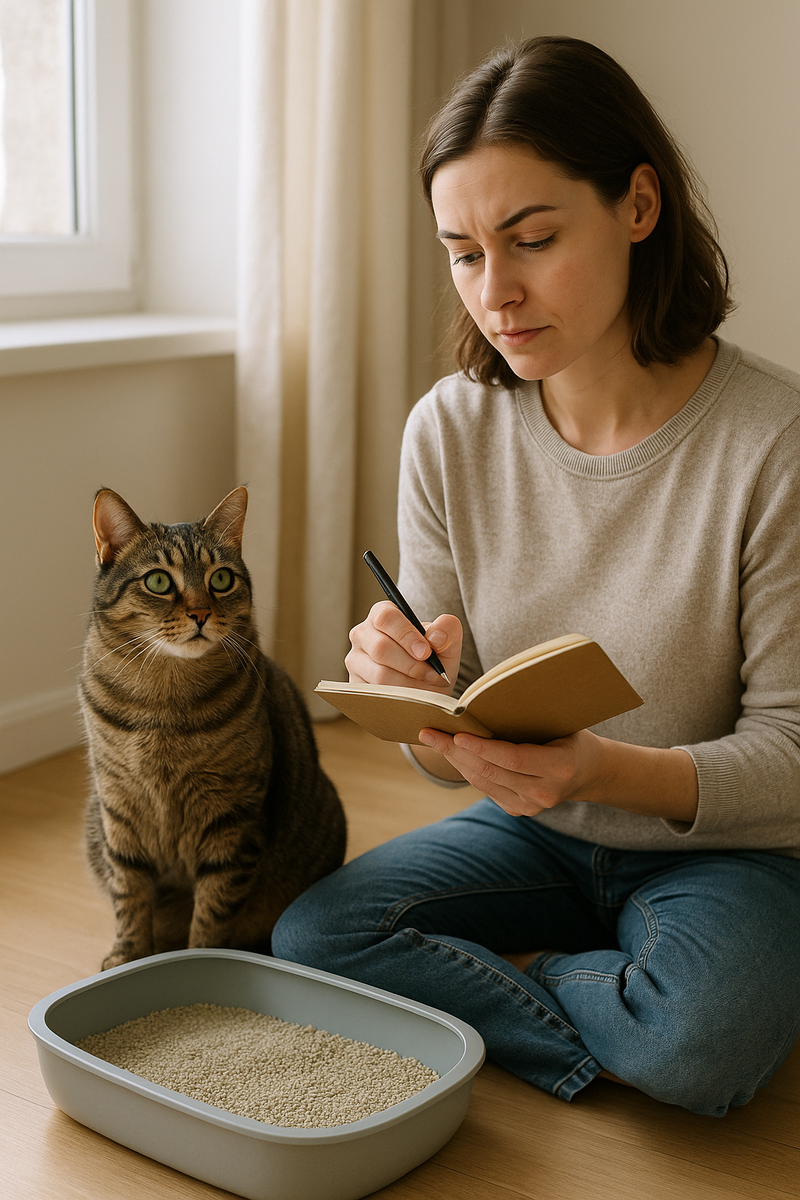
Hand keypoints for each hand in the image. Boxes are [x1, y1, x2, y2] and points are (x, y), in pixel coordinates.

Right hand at [346, 602, 461, 693]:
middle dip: (411, 664)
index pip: (386, 617)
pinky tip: (411, 695)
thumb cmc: (435, 661)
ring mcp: (355, 660)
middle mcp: (363, 634)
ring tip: (424, 685)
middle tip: (432, 674)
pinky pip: (376, 693)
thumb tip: (435, 636)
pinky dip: (399, 696)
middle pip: (380, 647)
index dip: (406, 635)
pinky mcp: (355, 684)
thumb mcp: (448, 644)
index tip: (426, 652)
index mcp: (382, 615)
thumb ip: (448, 631)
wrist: (427, 690)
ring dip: (408, 683)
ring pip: (379, 674)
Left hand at [417, 728, 698, 821]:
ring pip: (483, 781)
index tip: (456, 735)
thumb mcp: (564, 722)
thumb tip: (489, 695)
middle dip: (455, 752)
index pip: (513, 759)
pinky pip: (486, 788)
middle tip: (429, 733)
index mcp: (559, 766)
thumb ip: (532, 717)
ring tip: (433, 740)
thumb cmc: (573, 736)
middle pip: (491, 771)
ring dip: (455, 760)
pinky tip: (452, 754)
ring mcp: (531, 806)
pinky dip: (467, 769)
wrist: (590, 773)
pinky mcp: (519, 810)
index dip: (483, 748)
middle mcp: (544, 791)